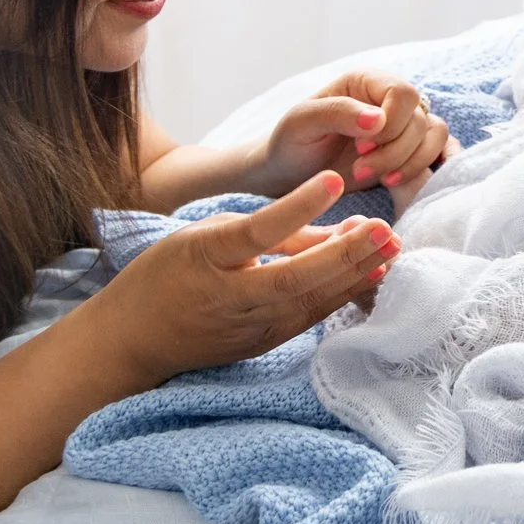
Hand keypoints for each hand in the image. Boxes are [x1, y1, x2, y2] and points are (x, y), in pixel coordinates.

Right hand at [95, 172, 401, 386]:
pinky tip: (372, 275)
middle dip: (346, 253)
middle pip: (297, 277)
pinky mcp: (264, 343)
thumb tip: (334, 224)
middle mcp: (231, 297)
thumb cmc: (165, 276)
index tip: (334, 179)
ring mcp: (250, 327)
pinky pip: (310, 316)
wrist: (132, 340)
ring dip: (356, 274)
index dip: (298, 207)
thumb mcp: (204, 237)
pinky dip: (343, 294)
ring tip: (391, 247)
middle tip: (385, 227)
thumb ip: (268, 232)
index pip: (259, 231)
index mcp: (207, 257)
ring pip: (312, 301)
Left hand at [244, 71, 452, 198]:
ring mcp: (404, 126)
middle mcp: (390, 100)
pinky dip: (439, 164)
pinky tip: (422, 179)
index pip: (403, 93)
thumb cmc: (290, 144)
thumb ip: (338, 113)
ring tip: (382, 180)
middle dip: (395, 152)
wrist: (290, 176)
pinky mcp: (410, 152)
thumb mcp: (301, 123)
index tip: (360, 148)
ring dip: (413, 163)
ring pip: (435, 136)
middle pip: (420, 120)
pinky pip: (441, 151)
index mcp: (366, 82)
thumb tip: (379, 119)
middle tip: (360, 169)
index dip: (390, 125)